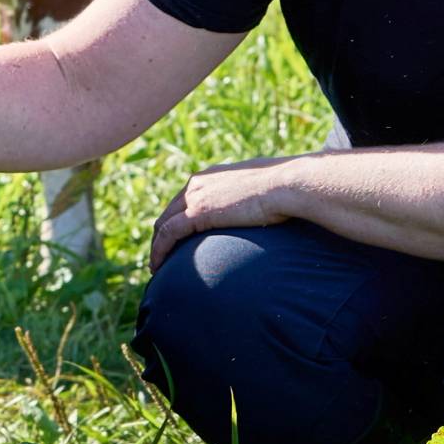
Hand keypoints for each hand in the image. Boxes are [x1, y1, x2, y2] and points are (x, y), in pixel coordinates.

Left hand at [149, 158, 299, 271]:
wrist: (286, 185)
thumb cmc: (284, 188)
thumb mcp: (261, 190)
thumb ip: (251, 198)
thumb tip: (262, 211)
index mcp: (210, 177)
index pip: (183, 200)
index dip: (176, 220)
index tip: (174, 240)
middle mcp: (197, 184)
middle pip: (169, 212)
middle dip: (161, 235)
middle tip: (161, 257)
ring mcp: (195, 197)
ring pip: (163, 224)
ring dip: (157, 246)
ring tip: (157, 267)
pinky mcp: (197, 212)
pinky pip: (168, 234)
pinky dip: (159, 251)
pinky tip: (158, 267)